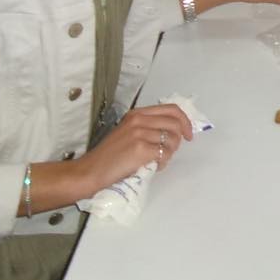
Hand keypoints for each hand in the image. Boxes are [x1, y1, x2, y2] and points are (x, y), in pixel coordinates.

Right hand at [77, 103, 192, 190]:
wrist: (91, 171)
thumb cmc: (109, 156)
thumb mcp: (128, 132)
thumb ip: (148, 128)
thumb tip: (174, 132)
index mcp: (137, 113)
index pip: (171, 109)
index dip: (184, 121)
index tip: (188, 134)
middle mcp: (139, 119)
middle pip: (175, 124)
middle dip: (179, 140)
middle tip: (170, 152)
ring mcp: (140, 133)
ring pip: (172, 141)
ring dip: (169, 154)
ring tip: (157, 161)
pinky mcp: (141, 149)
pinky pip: (164, 154)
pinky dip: (163, 163)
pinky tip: (153, 167)